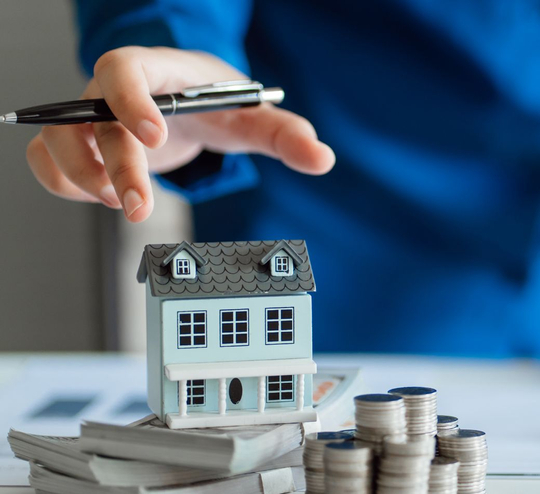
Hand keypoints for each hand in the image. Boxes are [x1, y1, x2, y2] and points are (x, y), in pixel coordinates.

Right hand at [26, 46, 335, 222]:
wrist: (188, 104)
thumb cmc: (215, 102)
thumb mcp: (252, 116)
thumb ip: (286, 134)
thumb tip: (322, 157)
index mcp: (155, 72)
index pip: (124, 70)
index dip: (131, 101)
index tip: (154, 136)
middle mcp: (111, 92)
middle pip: (91, 120)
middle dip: (115, 167)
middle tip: (140, 206)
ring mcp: (88, 119)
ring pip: (58, 142)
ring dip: (83, 179)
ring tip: (122, 204)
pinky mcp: (77, 145)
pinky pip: (46, 162)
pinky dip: (63, 185)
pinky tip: (101, 198)